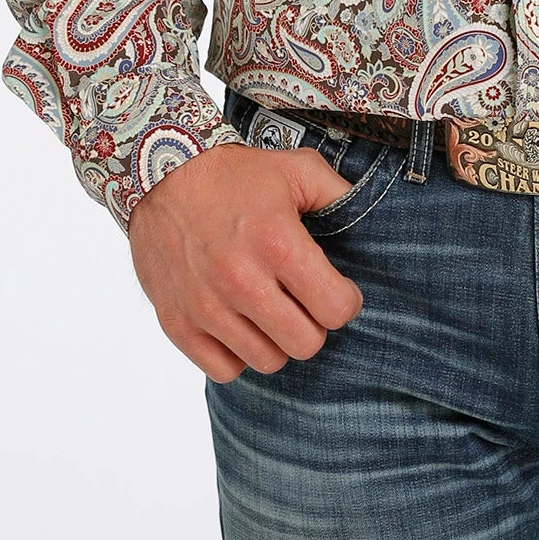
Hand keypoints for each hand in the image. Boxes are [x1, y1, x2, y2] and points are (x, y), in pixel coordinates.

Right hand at [127, 144, 364, 382]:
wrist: (160, 172)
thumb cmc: (235, 174)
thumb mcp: (297, 168)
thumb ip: (340, 195)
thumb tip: (378, 221)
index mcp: (279, 243)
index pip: (336, 310)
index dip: (344, 301)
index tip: (334, 289)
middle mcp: (241, 281)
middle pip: (306, 344)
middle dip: (313, 324)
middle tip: (301, 301)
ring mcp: (205, 306)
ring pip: (267, 362)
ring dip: (276, 340)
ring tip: (269, 310)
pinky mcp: (176, 321)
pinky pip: (223, 370)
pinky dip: (236, 354)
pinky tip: (239, 324)